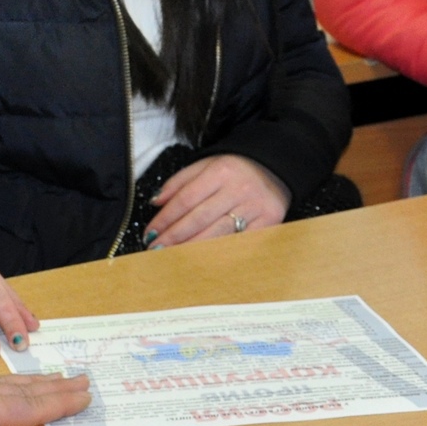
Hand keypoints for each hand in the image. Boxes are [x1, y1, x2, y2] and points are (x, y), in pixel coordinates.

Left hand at [0, 365, 90, 425]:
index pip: (29, 407)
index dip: (58, 404)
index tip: (85, 396)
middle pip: (26, 390)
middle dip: (56, 387)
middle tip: (84, 380)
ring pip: (10, 383)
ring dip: (38, 381)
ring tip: (57, 377)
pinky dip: (12, 380)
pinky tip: (7, 381)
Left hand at [146, 153, 290, 247]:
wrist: (275, 167)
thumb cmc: (235, 169)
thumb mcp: (206, 164)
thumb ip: (179, 181)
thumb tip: (156, 201)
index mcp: (220, 172)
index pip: (186, 199)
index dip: (166, 218)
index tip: (151, 232)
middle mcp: (238, 189)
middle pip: (200, 218)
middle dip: (175, 236)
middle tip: (156, 249)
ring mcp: (255, 207)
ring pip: (219, 233)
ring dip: (193, 248)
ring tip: (174, 257)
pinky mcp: (270, 222)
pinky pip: (241, 242)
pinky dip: (221, 253)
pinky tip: (204, 261)